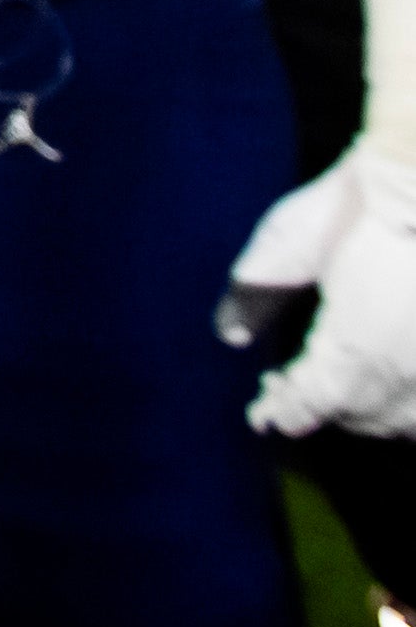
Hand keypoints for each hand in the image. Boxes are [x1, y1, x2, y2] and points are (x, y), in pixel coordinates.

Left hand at [229, 144, 415, 434]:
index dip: (282, 410)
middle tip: (292, 387)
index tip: (261, 410)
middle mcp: (405, 377)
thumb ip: (254, 294)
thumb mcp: (288, 245)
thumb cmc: (351, 207)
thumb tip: (229, 333)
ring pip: (403, 420)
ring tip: (340, 381)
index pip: (310, 409)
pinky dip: (407, 402)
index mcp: (353, 355)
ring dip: (369, 408)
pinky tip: (385, 376)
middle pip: (359, 419)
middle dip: (323, 406)